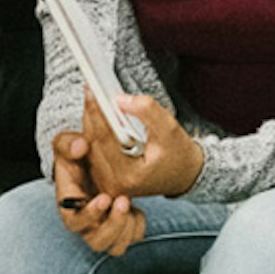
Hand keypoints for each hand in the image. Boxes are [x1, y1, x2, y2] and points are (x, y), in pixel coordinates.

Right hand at [50, 130, 144, 255]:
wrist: (91, 164)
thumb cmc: (76, 158)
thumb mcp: (66, 145)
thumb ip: (69, 144)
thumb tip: (81, 145)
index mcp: (69, 207)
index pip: (74, 223)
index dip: (90, 215)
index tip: (105, 198)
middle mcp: (86, 224)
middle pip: (97, 242)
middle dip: (114, 225)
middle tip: (124, 201)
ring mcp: (103, 229)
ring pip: (115, 247)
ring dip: (126, 230)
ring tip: (131, 204)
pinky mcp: (121, 228)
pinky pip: (132, 239)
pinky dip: (138, 227)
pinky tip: (136, 209)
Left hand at [81, 91, 203, 203]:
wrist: (184, 176)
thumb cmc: (178, 155)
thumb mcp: (170, 129)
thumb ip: (147, 111)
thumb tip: (120, 99)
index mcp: (129, 175)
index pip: (105, 138)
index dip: (97, 112)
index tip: (92, 91)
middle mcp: (113, 183)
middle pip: (93, 142)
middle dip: (91, 113)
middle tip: (90, 90)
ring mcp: (106, 182)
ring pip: (90, 146)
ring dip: (90, 121)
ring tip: (94, 100)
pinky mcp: (104, 177)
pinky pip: (93, 151)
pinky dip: (94, 132)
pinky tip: (97, 116)